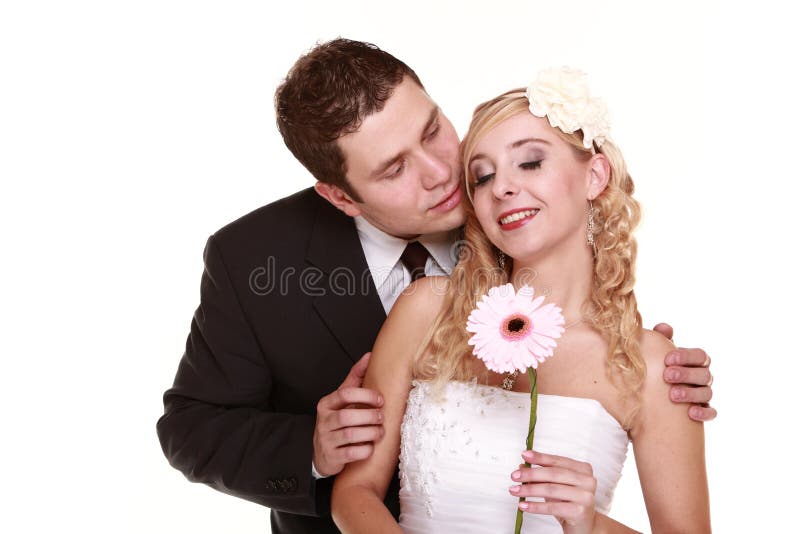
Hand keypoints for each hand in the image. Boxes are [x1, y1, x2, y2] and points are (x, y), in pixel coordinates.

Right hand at [313, 352, 384, 476]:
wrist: (322, 453)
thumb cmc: (337, 421)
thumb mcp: (342, 399)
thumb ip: (355, 378)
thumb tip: (369, 356)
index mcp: (327, 404)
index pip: (345, 394)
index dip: (366, 395)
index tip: (380, 400)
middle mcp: (324, 421)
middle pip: (348, 416)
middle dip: (370, 416)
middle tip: (381, 417)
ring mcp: (326, 440)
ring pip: (350, 435)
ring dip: (370, 433)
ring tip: (380, 432)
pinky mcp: (332, 457)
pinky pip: (351, 453)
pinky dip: (365, 450)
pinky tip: (371, 447)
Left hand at [510, 451, 596, 533]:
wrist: (585, 526)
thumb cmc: (569, 503)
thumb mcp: (556, 486)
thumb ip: (541, 475)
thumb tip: (522, 466)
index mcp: (583, 469)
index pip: (557, 461)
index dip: (540, 458)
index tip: (524, 455)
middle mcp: (587, 481)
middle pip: (553, 474)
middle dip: (531, 474)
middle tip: (514, 475)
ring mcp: (585, 496)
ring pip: (551, 489)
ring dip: (529, 490)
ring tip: (515, 490)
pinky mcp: (579, 511)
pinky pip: (552, 507)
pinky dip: (535, 506)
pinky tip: (523, 505)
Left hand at [653, 322, 716, 421]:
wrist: (655, 394)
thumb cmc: (659, 367)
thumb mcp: (659, 353)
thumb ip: (661, 339)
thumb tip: (663, 328)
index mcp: (696, 361)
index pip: (700, 355)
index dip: (686, 356)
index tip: (668, 359)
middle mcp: (703, 376)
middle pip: (704, 374)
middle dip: (686, 374)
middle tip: (667, 376)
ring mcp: (705, 394)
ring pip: (706, 393)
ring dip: (691, 393)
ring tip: (672, 395)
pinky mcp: (704, 410)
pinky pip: (711, 412)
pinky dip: (704, 412)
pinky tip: (690, 413)